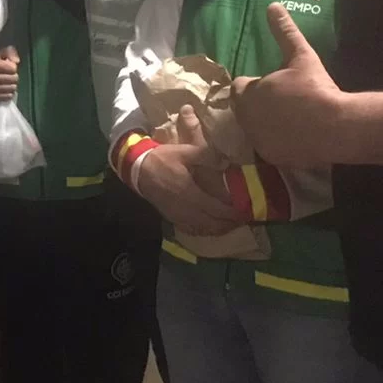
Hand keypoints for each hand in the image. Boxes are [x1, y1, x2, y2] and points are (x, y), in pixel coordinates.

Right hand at [0, 46, 19, 101]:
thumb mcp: (0, 54)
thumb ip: (10, 52)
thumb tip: (17, 61)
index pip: (12, 68)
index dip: (14, 67)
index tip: (9, 67)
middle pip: (14, 78)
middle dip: (15, 76)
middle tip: (11, 75)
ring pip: (12, 88)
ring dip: (13, 85)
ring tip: (8, 82)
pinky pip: (8, 96)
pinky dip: (10, 93)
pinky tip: (6, 89)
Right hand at [134, 108, 246, 236]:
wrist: (138, 169)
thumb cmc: (162, 159)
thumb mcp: (184, 152)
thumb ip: (206, 155)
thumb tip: (226, 162)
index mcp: (190, 193)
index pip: (217, 209)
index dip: (232, 213)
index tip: (245, 211)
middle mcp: (186, 209)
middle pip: (213, 223)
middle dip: (229, 223)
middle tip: (243, 219)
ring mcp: (178, 215)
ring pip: (203, 229)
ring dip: (219, 229)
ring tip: (231, 224)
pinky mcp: (172, 218)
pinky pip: (192, 230)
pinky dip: (205, 231)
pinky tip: (212, 227)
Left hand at [232, 5, 348, 166]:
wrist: (336, 127)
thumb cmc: (315, 88)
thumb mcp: (300, 56)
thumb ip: (284, 31)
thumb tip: (272, 5)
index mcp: (247, 93)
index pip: (240, 86)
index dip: (256, 84)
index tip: (275, 85)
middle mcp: (245, 117)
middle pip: (244, 108)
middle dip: (258, 104)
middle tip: (284, 101)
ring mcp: (256, 139)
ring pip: (253, 127)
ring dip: (265, 122)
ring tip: (289, 118)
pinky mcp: (269, 156)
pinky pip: (266, 146)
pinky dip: (275, 141)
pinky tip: (294, 135)